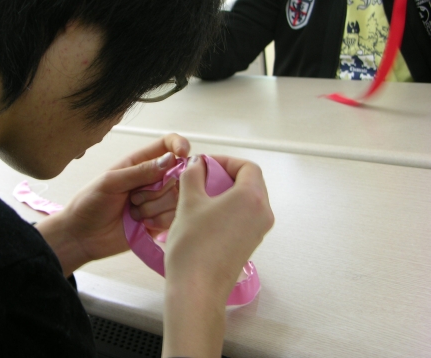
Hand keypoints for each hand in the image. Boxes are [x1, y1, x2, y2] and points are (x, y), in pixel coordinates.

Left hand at [35, 134, 189, 274]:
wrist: (82, 237)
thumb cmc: (89, 203)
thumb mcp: (111, 182)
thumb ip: (140, 171)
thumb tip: (171, 159)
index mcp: (140, 162)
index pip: (168, 145)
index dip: (179, 145)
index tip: (182, 154)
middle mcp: (152, 179)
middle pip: (177, 175)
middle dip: (158, 188)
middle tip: (134, 197)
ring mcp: (158, 201)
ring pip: (176, 198)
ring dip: (154, 206)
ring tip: (134, 212)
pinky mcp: (160, 221)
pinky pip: (174, 217)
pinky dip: (158, 220)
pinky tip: (141, 224)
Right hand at [162, 155, 273, 357]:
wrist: (197, 289)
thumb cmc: (194, 246)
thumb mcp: (188, 202)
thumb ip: (193, 175)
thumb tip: (197, 164)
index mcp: (251, 198)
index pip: (247, 167)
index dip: (225, 161)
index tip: (206, 164)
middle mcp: (262, 213)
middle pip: (250, 182)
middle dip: (225, 175)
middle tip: (202, 177)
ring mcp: (258, 230)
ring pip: (247, 200)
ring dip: (226, 192)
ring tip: (200, 196)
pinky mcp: (250, 243)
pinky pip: (244, 216)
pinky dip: (228, 208)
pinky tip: (205, 215)